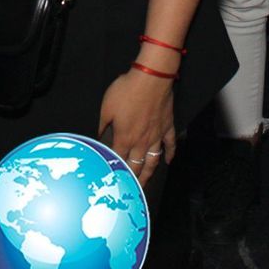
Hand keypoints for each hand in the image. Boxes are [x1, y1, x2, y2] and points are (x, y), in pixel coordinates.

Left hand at [98, 68, 175, 187]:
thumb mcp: (106, 107)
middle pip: (137, 165)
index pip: (118, 160)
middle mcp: (141, 141)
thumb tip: (98, 136)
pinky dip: (170, 154)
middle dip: (132, 179)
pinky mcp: (167, 126)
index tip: (110, 180)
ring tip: (146, 183)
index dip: (114, 171)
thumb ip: (102, 125)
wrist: (151, 78)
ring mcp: (157, 135)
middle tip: (129, 189)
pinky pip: (170, 144)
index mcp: (124, 137)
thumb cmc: (127, 90)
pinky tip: (169, 161)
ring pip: (153, 160)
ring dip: (150, 173)